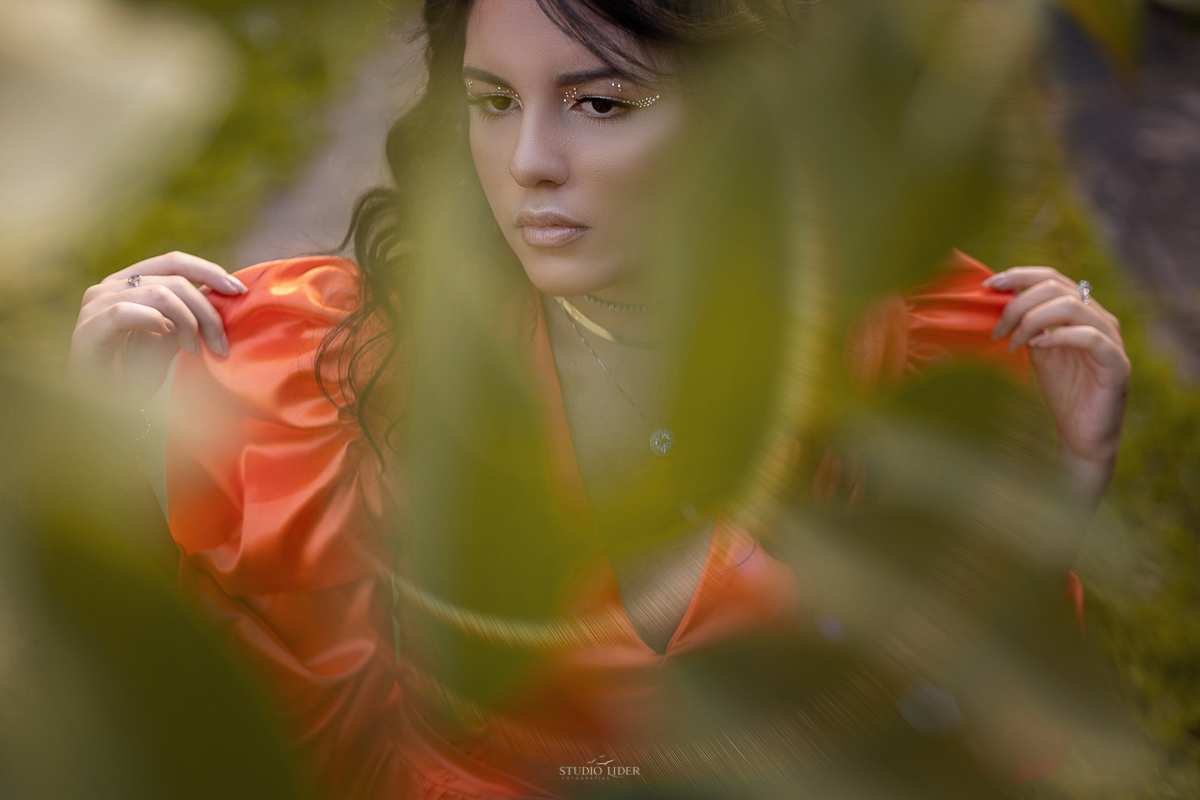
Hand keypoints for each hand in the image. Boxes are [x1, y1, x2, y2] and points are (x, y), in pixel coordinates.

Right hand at [69, 252, 247, 404]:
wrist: (104, 408)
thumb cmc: (136, 373)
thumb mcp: (172, 339)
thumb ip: (188, 315)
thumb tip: (221, 295)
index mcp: (130, 282)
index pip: (174, 263)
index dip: (209, 272)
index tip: (239, 291)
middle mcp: (110, 286)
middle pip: (174, 280)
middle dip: (207, 311)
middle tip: (220, 343)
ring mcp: (95, 305)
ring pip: (158, 295)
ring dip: (187, 323)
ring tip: (194, 350)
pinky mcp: (87, 329)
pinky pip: (125, 312)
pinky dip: (154, 322)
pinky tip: (168, 338)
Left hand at [985, 266, 1129, 502]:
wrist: (1080, 431)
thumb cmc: (1060, 390)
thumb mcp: (1036, 350)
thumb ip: (1025, 325)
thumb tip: (998, 300)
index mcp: (1080, 310)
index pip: (1052, 277)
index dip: (1020, 275)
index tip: (989, 285)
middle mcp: (1099, 318)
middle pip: (1057, 288)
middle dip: (1018, 303)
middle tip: (997, 329)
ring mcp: (1111, 339)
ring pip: (1071, 306)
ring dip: (1032, 320)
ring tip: (1013, 342)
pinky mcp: (1116, 362)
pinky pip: (1090, 337)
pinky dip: (1059, 336)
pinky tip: (1036, 347)